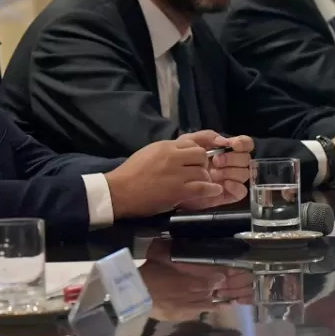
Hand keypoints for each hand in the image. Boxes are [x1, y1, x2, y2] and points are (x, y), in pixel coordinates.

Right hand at [104, 137, 221, 218]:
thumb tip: (182, 152)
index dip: (196, 153)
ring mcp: (177, 174)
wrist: (119, 192)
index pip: (191, 143)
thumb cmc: (130, 173)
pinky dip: (211, 189)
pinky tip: (215, 190)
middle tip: (198, 172)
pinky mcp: (178, 191)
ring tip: (202, 184)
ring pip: (203, 172)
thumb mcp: (148, 153)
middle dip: (202, 164)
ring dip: (204, 178)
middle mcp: (173, 157)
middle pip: (201, 156)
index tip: (195, 161)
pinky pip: (203, 187)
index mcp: (164, 146)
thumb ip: (166, 151)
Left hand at [182, 132, 252, 204]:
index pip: (245, 144)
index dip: (243, 144)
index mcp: (227, 150)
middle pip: (246, 159)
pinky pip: (242, 191)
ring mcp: (231, 179)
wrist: (170, 179)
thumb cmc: (181, 158)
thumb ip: (208, 136)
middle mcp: (232, 164)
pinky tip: (224, 184)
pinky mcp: (228, 194)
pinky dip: (236, 187)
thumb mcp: (190, 141)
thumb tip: (225, 141)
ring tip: (213, 174)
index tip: (233, 145)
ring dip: (231, 172)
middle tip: (216, 161)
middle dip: (232, 158)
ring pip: (244, 174)